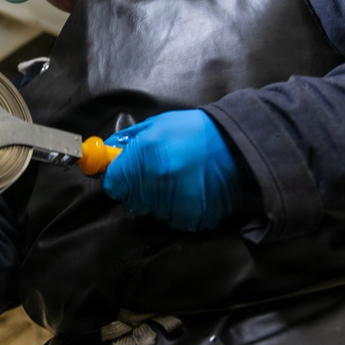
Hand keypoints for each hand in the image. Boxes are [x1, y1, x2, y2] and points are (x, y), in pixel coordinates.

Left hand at [102, 109, 245, 231]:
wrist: (237, 144)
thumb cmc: (194, 131)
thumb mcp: (157, 125)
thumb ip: (128, 141)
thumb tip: (107, 153)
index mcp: (144, 155)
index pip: (113, 184)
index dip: (117, 179)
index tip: (123, 176)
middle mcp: (157, 180)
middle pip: (130, 200)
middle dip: (138, 189)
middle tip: (157, 174)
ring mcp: (175, 201)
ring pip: (152, 211)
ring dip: (159, 200)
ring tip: (179, 179)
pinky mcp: (192, 216)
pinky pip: (173, 220)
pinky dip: (178, 210)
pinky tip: (190, 191)